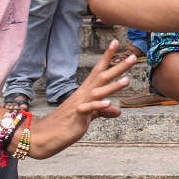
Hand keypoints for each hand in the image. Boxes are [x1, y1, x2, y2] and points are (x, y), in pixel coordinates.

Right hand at [28, 40, 132, 158]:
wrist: (43, 136)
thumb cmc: (65, 125)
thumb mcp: (87, 117)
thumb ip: (102, 111)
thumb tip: (118, 111)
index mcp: (86, 92)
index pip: (98, 70)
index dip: (107, 57)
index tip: (116, 42)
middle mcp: (83, 94)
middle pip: (102, 77)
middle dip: (118, 67)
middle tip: (134, 57)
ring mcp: (80, 104)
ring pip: (98, 92)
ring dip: (113, 86)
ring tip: (127, 80)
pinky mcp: (77, 117)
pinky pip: (88, 110)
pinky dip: (98, 106)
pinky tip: (109, 103)